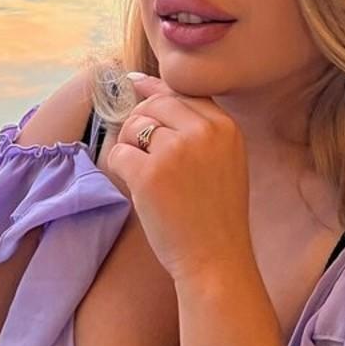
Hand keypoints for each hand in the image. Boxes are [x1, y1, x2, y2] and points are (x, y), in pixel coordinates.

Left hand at [107, 75, 253, 286]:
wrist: (217, 260)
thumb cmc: (216, 214)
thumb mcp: (224, 160)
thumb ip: (198, 128)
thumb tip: (150, 88)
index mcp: (226, 126)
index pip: (182, 92)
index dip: (155, 90)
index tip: (135, 85)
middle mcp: (203, 131)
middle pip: (155, 105)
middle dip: (140, 123)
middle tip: (142, 151)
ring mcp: (176, 150)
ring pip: (134, 126)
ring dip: (131, 147)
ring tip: (147, 176)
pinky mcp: (150, 173)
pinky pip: (119, 153)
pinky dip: (120, 168)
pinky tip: (136, 187)